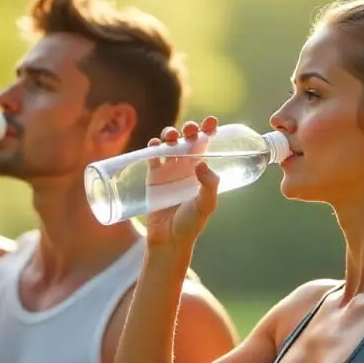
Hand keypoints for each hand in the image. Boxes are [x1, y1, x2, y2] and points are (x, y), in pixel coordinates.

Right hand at [144, 117, 220, 248]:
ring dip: (170, 134)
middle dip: (189, 129)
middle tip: (190, 130)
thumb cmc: (190, 224)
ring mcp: (168, 171)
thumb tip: (200, 163)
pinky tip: (155, 144)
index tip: (212, 122)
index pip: (206, 144)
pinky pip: (151, 156)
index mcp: (201, 170)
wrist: (168, 240)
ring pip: (169, 144)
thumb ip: (208, 185)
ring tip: (172, 137)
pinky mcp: (152, 177)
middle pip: (187, 139)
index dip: (209, 130)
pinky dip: (152, 147)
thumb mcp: (206, 205)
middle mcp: (185, 167)